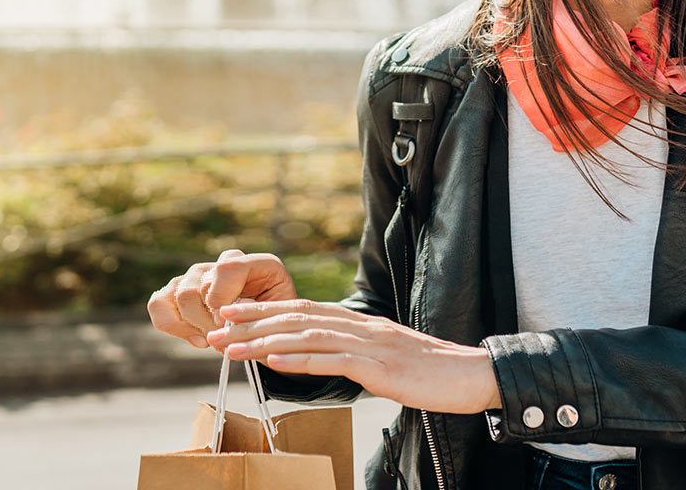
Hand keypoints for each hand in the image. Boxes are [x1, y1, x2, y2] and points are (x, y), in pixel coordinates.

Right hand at [147, 249, 296, 347]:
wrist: (270, 332)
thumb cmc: (276, 326)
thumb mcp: (280, 321)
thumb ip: (258, 316)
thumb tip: (226, 320)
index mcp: (256, 264)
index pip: (227, 267)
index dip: (222, 298)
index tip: (227, 323)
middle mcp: (222, 264)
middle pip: (199, 286)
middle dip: (208, 322)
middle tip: (223, 341)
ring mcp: (198, 276)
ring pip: (180, 295)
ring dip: (194, 326)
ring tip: (213, 341)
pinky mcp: (178, 291)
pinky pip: (158, 303)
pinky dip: (172, 325)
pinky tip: (197, 339)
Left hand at [208, 299, 502, 414]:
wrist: (471, 376)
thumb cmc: (431, 374)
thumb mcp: (386, 360)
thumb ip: (356, 354)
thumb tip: (324, 358)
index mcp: (360, 324)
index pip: (303, 310)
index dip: (264, 311)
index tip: (230, 315)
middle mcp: (360, 327)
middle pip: (297, 317)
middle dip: (252, 322)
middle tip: (214, 326)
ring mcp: (370, 345)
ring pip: (308, 336)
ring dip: (264, 341)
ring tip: (230, 347)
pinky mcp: (380, 366)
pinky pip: (333, 360)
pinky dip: (300, 359)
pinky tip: (273, 361)